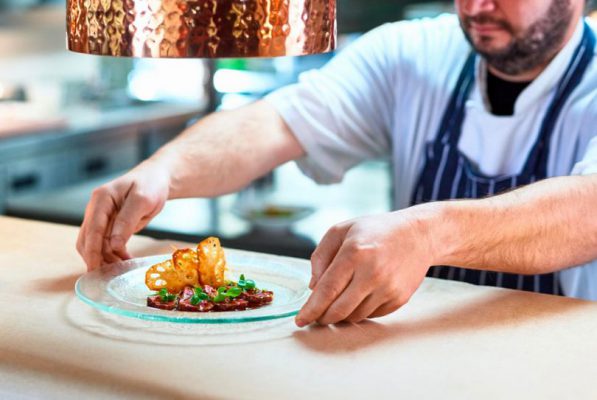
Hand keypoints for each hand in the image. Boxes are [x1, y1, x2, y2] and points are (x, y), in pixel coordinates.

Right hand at [77, 160, 170, 270]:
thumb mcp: (142, 201)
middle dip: (96, 257)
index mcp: (101, 199)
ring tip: (121, 268)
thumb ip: (126, 221)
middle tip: (111, 274)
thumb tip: (113, 245)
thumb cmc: (150, 185)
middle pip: (87, 239)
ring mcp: (100, 217)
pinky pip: (103, 243)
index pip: (92, 229)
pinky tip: (123, 261)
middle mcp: (96, 208)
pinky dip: (110, 254)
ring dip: (104, 258)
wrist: (155, 179)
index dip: (92, 251)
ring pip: (93, 244)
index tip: (94, 269)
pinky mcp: (108, 224)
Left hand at [295, 207, 438, 326]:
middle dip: (323, 317)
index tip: (300, 320)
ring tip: (339, 302)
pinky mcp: (399, 299)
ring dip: (341, 315)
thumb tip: (312, 288)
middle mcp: (372, 273)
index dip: (311, 309)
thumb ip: (320, 257)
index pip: (326, 290)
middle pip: (339, 310)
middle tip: (316, 316)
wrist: (418, 235)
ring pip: (355, 316)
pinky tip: (359, 297)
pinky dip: (360, 311)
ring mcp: (388, 288)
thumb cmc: (376, 230)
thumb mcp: (341, 230)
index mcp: (354, 253)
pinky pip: (371, 315)